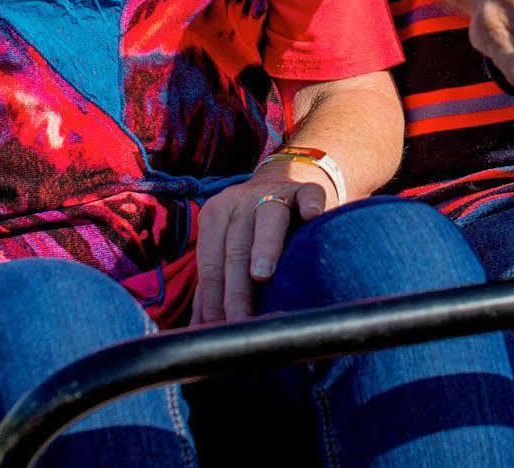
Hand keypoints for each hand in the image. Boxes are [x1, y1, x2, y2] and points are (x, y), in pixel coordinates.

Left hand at [191, 162, 333, 326]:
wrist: (281, 184)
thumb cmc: (251, 228)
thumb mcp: (228, 246)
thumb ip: (215, 281)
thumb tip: (200, 327)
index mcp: (215, 213)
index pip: (210, 260)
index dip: (212, 296)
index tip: (217, 327)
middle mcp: (241, 199)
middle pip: (236, 246)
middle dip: (236, 288)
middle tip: (239, 320)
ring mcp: (275, 192)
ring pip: (269, 219)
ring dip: (264, 247)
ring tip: (261, 275)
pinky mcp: (306, 189)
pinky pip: (309, 194)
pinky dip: (311, 204)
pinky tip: (312, 215)